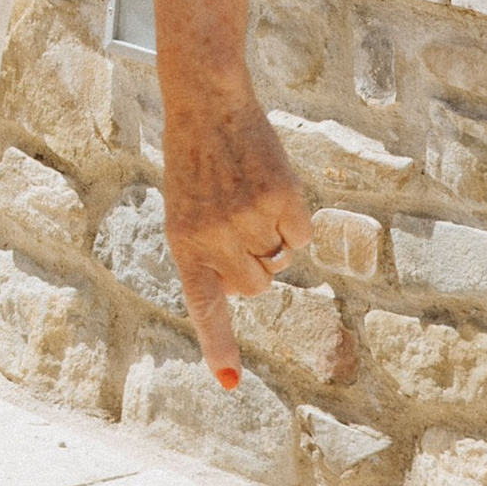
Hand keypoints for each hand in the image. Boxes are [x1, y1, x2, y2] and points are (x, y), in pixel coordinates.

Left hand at [160, 88, 311, 388]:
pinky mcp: (282, 199)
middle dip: (255, 265)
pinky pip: (302, 235)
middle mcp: (215, 237)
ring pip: (280, 260)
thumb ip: (206, 255)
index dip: (218, 344)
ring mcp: (249, 219)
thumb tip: (245, 290)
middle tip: (236, 222)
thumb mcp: (185, 213)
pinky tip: (270, 187)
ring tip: (246, 197)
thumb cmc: (196, 163)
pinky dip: (294, 218)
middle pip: (257, 286)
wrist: (208, 103)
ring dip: (272, 238)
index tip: (228, 382)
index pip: (204, 306)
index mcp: (184, 245)